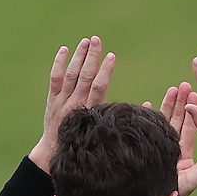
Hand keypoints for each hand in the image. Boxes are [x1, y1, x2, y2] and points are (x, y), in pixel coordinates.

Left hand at [30, 36, 115, 171]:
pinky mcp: (53, 100)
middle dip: (92, 57)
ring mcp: (63, 101)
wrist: (56, 155)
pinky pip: (55, 78)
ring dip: (79, 56)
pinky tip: (65, 50)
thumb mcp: (103, 135)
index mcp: (91, 112)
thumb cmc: (85, 147)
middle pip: (85, 76)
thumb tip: (144, 112)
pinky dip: (59, 63)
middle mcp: (76, 104)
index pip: (99, 87)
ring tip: (86, 41)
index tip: (112, 56)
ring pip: (71, 74)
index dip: (105, 71)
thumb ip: (116, 121)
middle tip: (97, 40)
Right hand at [145, 82, 196, 195]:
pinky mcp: (143, 150)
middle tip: (184, 85)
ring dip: (167, 105)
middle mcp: (170, 149)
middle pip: (177, 121)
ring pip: (162, 122)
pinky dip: (146, 117)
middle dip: (181, 103)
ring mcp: (157, 148)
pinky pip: (144, 130)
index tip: (194, 94)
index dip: (192, 111)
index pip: (188, 128)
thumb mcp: (191, 180)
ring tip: (172, 88)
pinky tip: (148, 103)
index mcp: (183, 155)